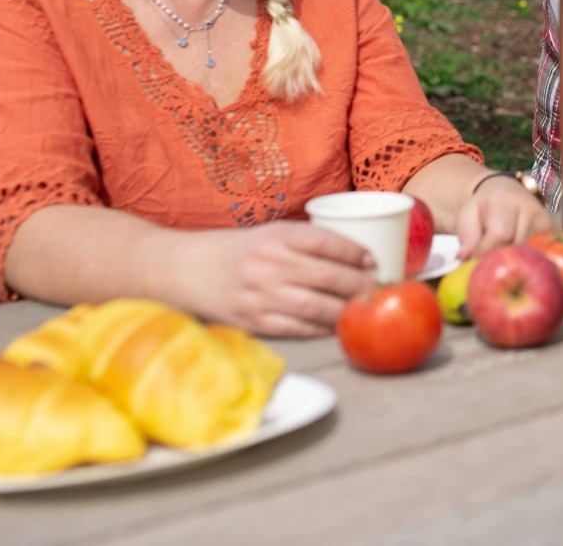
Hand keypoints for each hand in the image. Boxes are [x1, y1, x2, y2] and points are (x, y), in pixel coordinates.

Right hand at [178, 222, 376, 337]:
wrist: (183, 269)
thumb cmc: (234, 250)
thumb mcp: (267, 233)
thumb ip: (303, 241)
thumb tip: (354, 254)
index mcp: (275, 236)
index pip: (325, 241)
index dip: (354, 252)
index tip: (373, 260)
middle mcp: (268, 264)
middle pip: (327, 276)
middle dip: (360, 285)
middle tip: (379, 289)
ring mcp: (260, 295)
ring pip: (315, 307)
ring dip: (345, 310)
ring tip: (364, 310)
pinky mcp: (253, 321)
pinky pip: (296, 328)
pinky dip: (320, 329)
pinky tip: (336, 327)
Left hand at [455, 179, 552, 258]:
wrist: (505, 194)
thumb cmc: (484, 208)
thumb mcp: (468, 215)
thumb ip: (466, 235)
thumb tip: (465, 257)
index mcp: (505, 199)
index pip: (500, 233)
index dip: (486, 252)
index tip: (473, 261)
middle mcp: (530, 207)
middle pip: (516, 246)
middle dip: (499, 260)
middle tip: (488, 264)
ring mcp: (544, 219)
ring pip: (529, 254)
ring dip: (513, 262)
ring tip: (501, 260)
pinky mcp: (552, 231)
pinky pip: (540, 254)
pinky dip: (527, 261)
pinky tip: (517, 260)